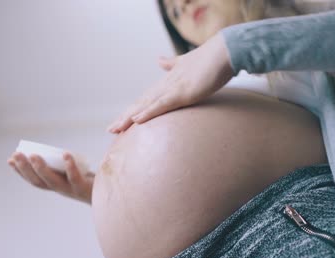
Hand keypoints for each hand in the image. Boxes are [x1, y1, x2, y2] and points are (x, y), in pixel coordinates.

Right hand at [7, 152, 93, 204]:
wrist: (113, 195)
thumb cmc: (94, 180)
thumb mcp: (77, 171)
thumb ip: (68, 165)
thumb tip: (59, 151)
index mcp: (57, 185)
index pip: (34, 181)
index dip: (21, 172)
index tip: (10, 160)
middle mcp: (62, 189)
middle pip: (39, 182)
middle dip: (25, 169)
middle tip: (15, 155)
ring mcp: (72, 190)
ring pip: (53, 181)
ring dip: (41, 169)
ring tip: (33, 155)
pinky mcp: (85, 188)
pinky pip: (76, 177)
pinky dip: (70, 166)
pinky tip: (65, 154)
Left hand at [107, 33, 233, 132]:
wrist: (223, 51)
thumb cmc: (210, 59)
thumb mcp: (187, 63)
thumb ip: (172, 63)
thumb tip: (159, 60)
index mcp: (167, 81)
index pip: (146, 98)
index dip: (133, 110)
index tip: (122, 121)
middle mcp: (166, 85)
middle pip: (141, 103)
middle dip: (125, 117)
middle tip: (111, 130)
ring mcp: (172, 88)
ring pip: (146, 105)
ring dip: (130, 117)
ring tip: (116, 128)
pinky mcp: (182, 92)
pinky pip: (161, 104)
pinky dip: (148, 112)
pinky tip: (136, 120)